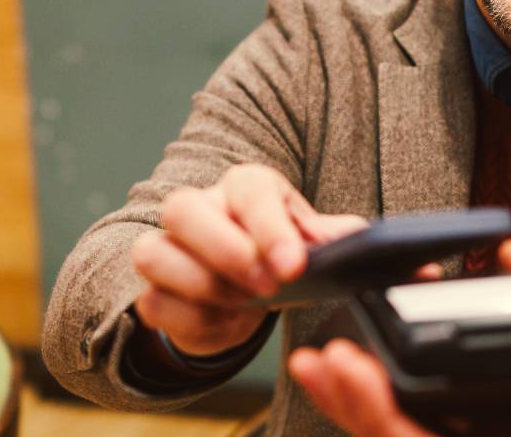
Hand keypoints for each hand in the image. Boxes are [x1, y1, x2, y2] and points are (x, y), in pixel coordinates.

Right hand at [130, 163, 368, 355]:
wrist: (243, 291)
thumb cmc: (279, 255)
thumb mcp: (312, 242)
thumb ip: (335, 238)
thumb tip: (359, 239)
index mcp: (244, 187)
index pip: (247, 189)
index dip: (269, 226)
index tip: (295, 265)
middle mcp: (197, 208)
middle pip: (181, 208)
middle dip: (225, 250)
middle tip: (267, 287)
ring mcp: (167, 247)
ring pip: (151, 254)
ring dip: (200, 285)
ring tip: (242, 305)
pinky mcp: (153, 290)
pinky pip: (153, 302)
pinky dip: (190, 320)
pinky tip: (224, 322)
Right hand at [290, 239, 510, 436]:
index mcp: (500, 409)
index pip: (424, 392)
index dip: (383, 366)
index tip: (355, 328)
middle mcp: (481, 433)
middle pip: (394, 415)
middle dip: (348, 388)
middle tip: (316, 355)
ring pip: (389, 432)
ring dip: (348, 401)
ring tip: (321, 363)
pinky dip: (374, 414)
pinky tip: (353, 381)